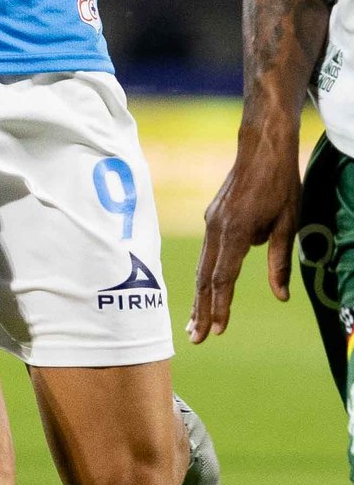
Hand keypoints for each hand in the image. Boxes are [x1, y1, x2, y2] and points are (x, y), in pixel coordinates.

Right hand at [187, 121, 301, 341]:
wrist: (261, 146)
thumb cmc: (280, 182)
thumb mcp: (289, 223)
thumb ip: (280, 262)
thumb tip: (281, 296)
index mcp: (236, 231)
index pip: (223, 278)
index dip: (220, 306)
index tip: (217, 330)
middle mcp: (217, 228)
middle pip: (205, 278)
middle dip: (201, 310)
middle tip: (197, 338)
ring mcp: (211, 222)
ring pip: (201, 267)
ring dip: (199, 297)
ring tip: (195, 323)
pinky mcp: (212, 217)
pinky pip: (206, 253)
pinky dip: (203, 276)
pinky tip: (206, 291)